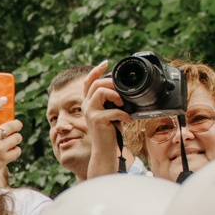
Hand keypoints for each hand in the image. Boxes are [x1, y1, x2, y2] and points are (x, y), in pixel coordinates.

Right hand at [0, 95, 21, 183]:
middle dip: (17, 124)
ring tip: (13, 140)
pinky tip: (11, 151)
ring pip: (17, 137)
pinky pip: (18, 151)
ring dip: (16, 138)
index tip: (4, 99)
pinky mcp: (3, 160)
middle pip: (11, 124)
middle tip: (17, 125)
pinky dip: (16, 150)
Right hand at [81, 60, 130, 178]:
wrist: (105, 151)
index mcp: (89, 102)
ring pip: (101, 91)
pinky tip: (128, 120)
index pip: (88, 81)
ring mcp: (90, 112)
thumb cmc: (110, 133)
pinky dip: (124, 114)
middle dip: (111, 82)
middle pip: (96, 83)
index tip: (106, 63)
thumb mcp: (112, 113)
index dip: (96, 70)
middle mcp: (86, 106)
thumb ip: (114, 102)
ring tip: (124, 105)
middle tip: (122, 91)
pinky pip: (113, 110)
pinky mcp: (96, 120)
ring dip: (116, 95)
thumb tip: (125, 92)